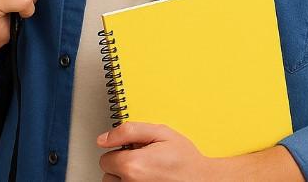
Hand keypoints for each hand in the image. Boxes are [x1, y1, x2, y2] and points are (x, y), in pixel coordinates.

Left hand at [97, 122, 214, 181]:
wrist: (203, 181)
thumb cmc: (185, 160)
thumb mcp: (160, 133)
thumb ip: (128, 131)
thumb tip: (103, 138)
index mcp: (133, 166)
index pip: (105, 159)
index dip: (120, 151)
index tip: (135, 151)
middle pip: (108, 175)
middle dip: (121, 166)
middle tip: (143, 162)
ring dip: (125, 179)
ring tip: (146, 173)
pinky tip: (147, 180)